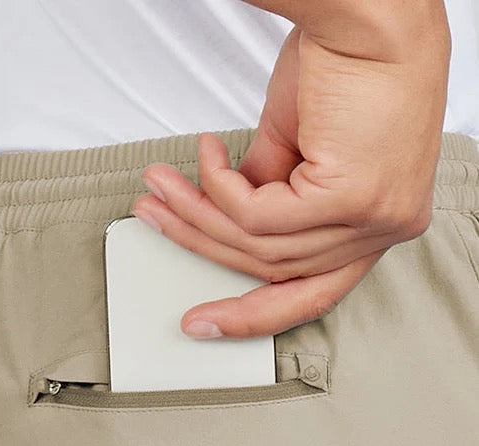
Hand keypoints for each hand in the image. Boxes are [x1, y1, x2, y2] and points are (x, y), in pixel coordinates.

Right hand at [132, 21, 449, 338]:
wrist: (374, 13)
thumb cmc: (348, 69)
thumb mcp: (299, 150)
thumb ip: (269, 197)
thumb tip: (226, 222)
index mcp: (377, 225)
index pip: (310, 291)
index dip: (252, 314)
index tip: (206, 319)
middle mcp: (384, 231)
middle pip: (276, 270)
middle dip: (203, 247)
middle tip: (156, 220)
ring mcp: (376, 219)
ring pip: (261, 245)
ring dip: (199, 216)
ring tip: (162, 187)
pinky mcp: (357, 198)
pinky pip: (260, 217)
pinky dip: (220, 189)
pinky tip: (207, 158)